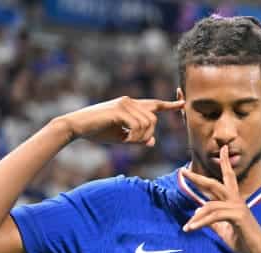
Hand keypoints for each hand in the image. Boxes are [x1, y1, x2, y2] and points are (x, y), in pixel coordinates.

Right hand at [54, 96, 183, 146]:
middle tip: (134, 142)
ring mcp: (124, 103)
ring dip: (140, 137)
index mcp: (131, 105)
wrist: (77, 126)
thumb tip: (152, 141)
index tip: (183, 103)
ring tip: (127, 141)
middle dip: (148, 134)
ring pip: (148, 123)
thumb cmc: (97, 131)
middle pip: (154, 119)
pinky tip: (124, 140)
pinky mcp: (119, 110)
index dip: (169, 105)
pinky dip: (134, 137)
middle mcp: (129, 101)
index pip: (154, 104)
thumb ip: (138, 138)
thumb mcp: (121, 137)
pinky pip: (138, 126)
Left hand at [182, 146, 260, 252]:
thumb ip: (214, 224)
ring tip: (187, 227)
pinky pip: (214, 216)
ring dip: (196, 217)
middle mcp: (237, 201)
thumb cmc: (245, 243)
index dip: (225, 163)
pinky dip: (201, 222)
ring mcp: (238, 207)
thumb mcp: (225, 232)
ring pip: (210, 205)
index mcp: (235, 202)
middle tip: (183, 171)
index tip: (222, 150)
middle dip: (198, 178)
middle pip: (215, 184)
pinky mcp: (238, 216)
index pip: (228, 178)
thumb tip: (201, 218)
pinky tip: (192, 228)